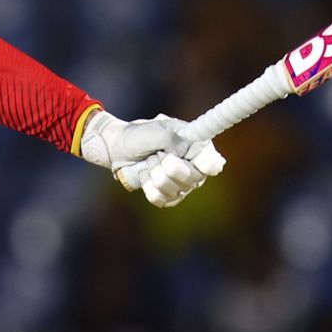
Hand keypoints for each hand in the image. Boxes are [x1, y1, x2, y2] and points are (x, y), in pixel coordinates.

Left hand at [79, 111, 224, 207]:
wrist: (118, 149)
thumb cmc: (138, 135)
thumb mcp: (154, 131)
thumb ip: (171, 140)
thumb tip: (182, 153)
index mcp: (197, 146)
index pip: (213, 162)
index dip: (207, 165)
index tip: (197, 163)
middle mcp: (195, 166)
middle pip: (193, 178)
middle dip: (169, 168)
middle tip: (157, 156)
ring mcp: (183, 183)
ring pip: (176, 190)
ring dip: (156, 176)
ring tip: (149, 163)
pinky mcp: (169, 195)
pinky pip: (163, 200)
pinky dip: (150, 188)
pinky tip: (146, 178)